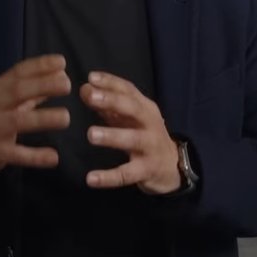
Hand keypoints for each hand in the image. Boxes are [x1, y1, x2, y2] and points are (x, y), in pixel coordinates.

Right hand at [0, 54, 70, 178]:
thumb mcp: (10, 98)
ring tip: (65, 118)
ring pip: (18, 121)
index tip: (62, 62)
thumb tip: (62, 75)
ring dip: (42, 118)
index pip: (19, 71)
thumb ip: (35, 88)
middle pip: (18, 91)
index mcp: (0, 87)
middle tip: (67, 85)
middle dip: (42, 85)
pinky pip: (16, 154)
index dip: (40, 65)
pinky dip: (35, 156)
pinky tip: (53, 157)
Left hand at [79, 71, 181, 194]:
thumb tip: (85, 89)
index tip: (91, 77)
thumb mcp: (129, 118)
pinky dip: (109, 177)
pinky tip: (91, 179)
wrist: (172, 166)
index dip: (110, 82)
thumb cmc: (144, 136)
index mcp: (145, 108)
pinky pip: (126, 174)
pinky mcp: (146, 170)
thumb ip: (108, 105)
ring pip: (132, 139)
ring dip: (112, 136)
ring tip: (91, 134)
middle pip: (133, 109)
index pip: (128, 90)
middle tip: (91, 96)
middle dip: (112, 101)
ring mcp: (150, 147)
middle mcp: (150, 124)